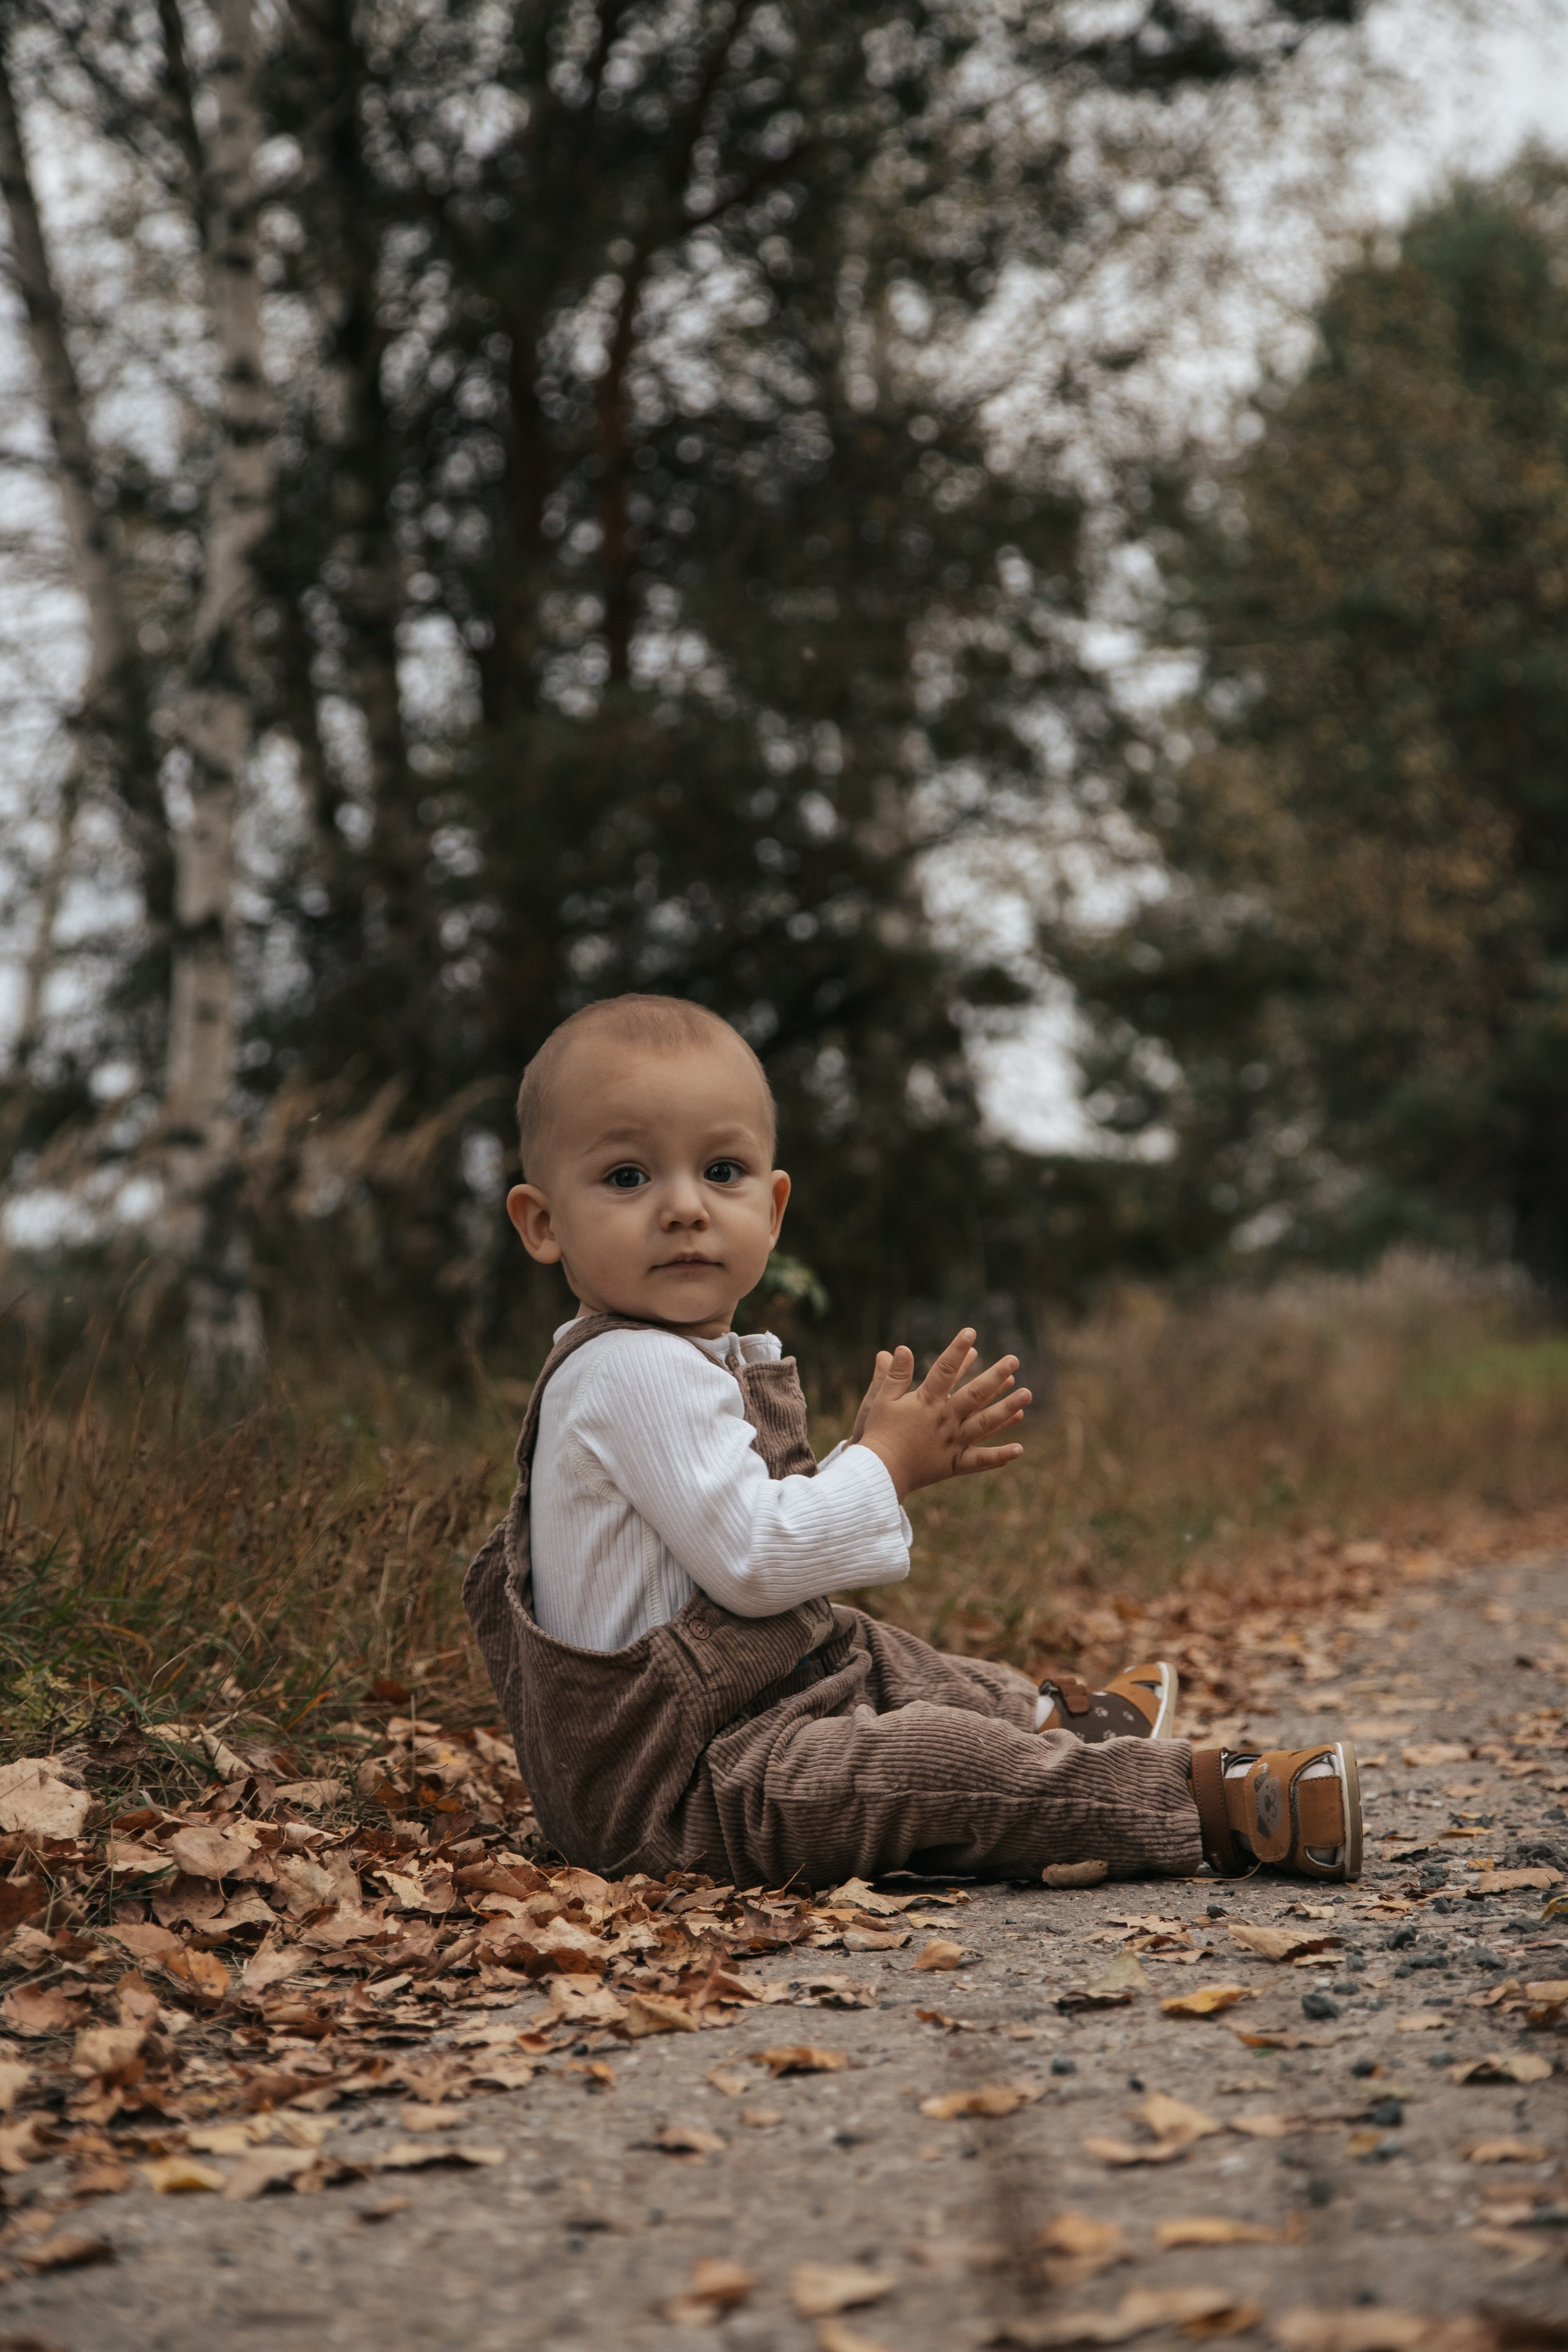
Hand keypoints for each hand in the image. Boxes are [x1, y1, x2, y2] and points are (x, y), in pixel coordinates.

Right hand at [853, 1328, 1028, 1498]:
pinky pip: (980, 1460)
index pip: (945, 1370)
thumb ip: (894, 1375)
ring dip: (1007, 1408)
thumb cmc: (879, 1434)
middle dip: (995, 1376)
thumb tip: (902, 1348)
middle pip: (974, 1394)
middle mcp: (944, 1420)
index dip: (957, 1350)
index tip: (971, 1332)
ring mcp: (952, 1443)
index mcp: (926, 1402)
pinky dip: (999, 1456)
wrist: (878, 1472)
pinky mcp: (954, 1464)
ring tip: (1027, 1394)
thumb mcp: (881, 1400)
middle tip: (1014, 1360)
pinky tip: (1019, 1449)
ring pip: (985, 1423)